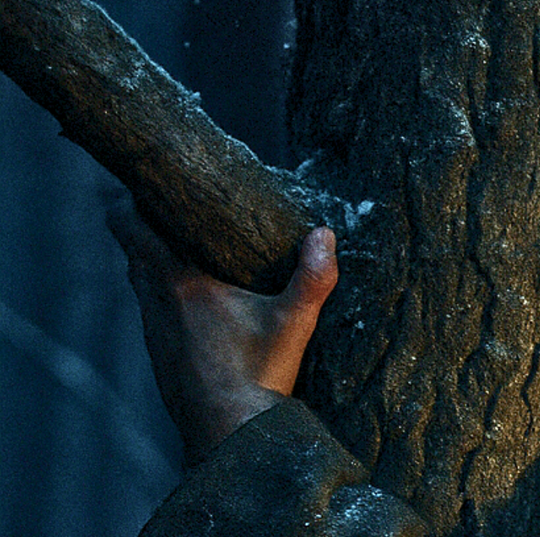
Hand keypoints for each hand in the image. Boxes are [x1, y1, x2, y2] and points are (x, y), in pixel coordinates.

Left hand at [108, 205, 337, 464]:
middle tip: (188, 216)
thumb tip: (325, 234)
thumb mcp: (294, 322)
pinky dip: (166, 297)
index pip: (129, 225)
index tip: (154, 188)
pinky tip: (202, 305)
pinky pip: (153, 311)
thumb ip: (313, 276)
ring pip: (141, 282)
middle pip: (133, 249)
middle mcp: (156, 302)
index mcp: (180, 282)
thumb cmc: (258, 375)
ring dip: (158, 264)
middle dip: (150, 228)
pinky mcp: (159, 355)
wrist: (230, 436)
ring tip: (198, 254)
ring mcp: (153, 331)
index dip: (132, 200)